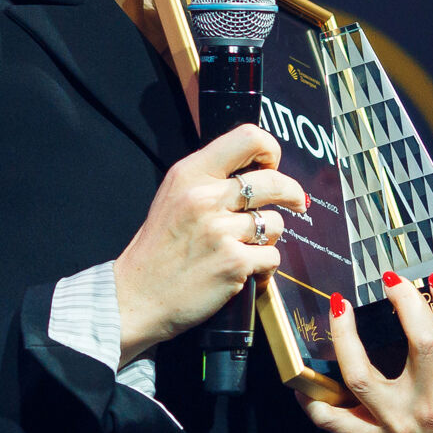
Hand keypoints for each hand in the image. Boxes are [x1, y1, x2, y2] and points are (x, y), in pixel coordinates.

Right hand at [115, 123, 307, 362]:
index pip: (248, 137)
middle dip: (292, 193)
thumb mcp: (173, 196)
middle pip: (274, 181)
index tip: (272, 168)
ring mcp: (220, 230)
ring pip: (275, 223)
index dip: (270, 151)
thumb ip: (209, 179)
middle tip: (296, 201)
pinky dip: (264, 266)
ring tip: (244, 246)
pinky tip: (244, 270)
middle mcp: (205, 197)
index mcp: (190, 173)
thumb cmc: (158, 249)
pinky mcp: (233, 263)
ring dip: (268, 237)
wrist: (136, 295)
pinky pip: (272, 256)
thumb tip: (258, 171)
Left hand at [297, 275, 432, 432]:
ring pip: (362, 375)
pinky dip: (309, 399)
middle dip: (405, 302)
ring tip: (341, 307)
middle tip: (391, 278)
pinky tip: (300, 380)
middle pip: (423, 343)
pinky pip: (330, 417)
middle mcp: (428, 403)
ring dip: (346, 336)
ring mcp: (395, 423)